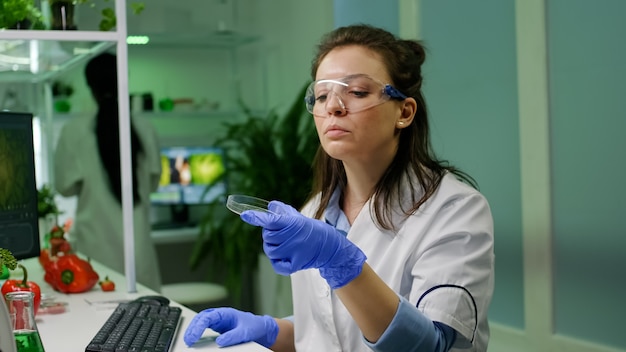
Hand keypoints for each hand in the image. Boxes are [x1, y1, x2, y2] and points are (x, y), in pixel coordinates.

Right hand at [183, 307, 277, 347]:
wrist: (259, 327)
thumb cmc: (253, 326)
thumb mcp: (245, 332)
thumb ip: (233, 336)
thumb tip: (220, 341)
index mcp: (226, 313)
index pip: (208, 317)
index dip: (199, 326)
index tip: (194, 336)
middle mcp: (220, 315)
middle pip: (201, 318)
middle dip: (193, 328)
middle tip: (188, 340)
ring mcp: (217, 321)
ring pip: (200, 322)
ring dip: (193, 330)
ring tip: (188, 341)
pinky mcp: (217, 327)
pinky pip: (204, 328)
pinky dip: (197, 332)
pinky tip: (193, 340)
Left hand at [241, 200, 366, 288]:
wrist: (328, 246)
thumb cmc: (309, 229)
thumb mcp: (297, 216)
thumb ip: (281, 211)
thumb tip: (269, 207)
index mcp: (293, 223)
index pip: (271, 220)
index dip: (257, 217)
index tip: (245, 215)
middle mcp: (293, 237)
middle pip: (267, 237)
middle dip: (270, 235)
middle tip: (281, 234)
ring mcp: (294, 252)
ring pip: (270, 251)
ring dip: (272, 248)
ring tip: (283, 244)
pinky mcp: (296, 264)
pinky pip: (277, 264)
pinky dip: (277, 261)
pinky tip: (284, 256)